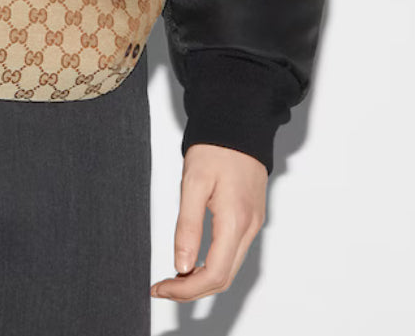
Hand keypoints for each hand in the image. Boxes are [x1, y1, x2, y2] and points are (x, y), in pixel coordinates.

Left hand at [150, 143, 266, 301]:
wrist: (239, 125)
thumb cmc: (215, 148)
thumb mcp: (193, 183)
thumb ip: (187, 225)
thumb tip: (181, 264)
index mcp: (235, 221)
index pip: (214, 274)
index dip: (186, 288)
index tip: (160, 288)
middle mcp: (249, 229)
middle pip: (223, 278)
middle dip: (191, 290)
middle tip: (162, 287)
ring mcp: (253, 225)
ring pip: (229, 269)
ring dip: (201, 280)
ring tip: (172, 278)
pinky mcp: (251, 219)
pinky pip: (233, 254)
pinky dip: (212, 266)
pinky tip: (192, 261)